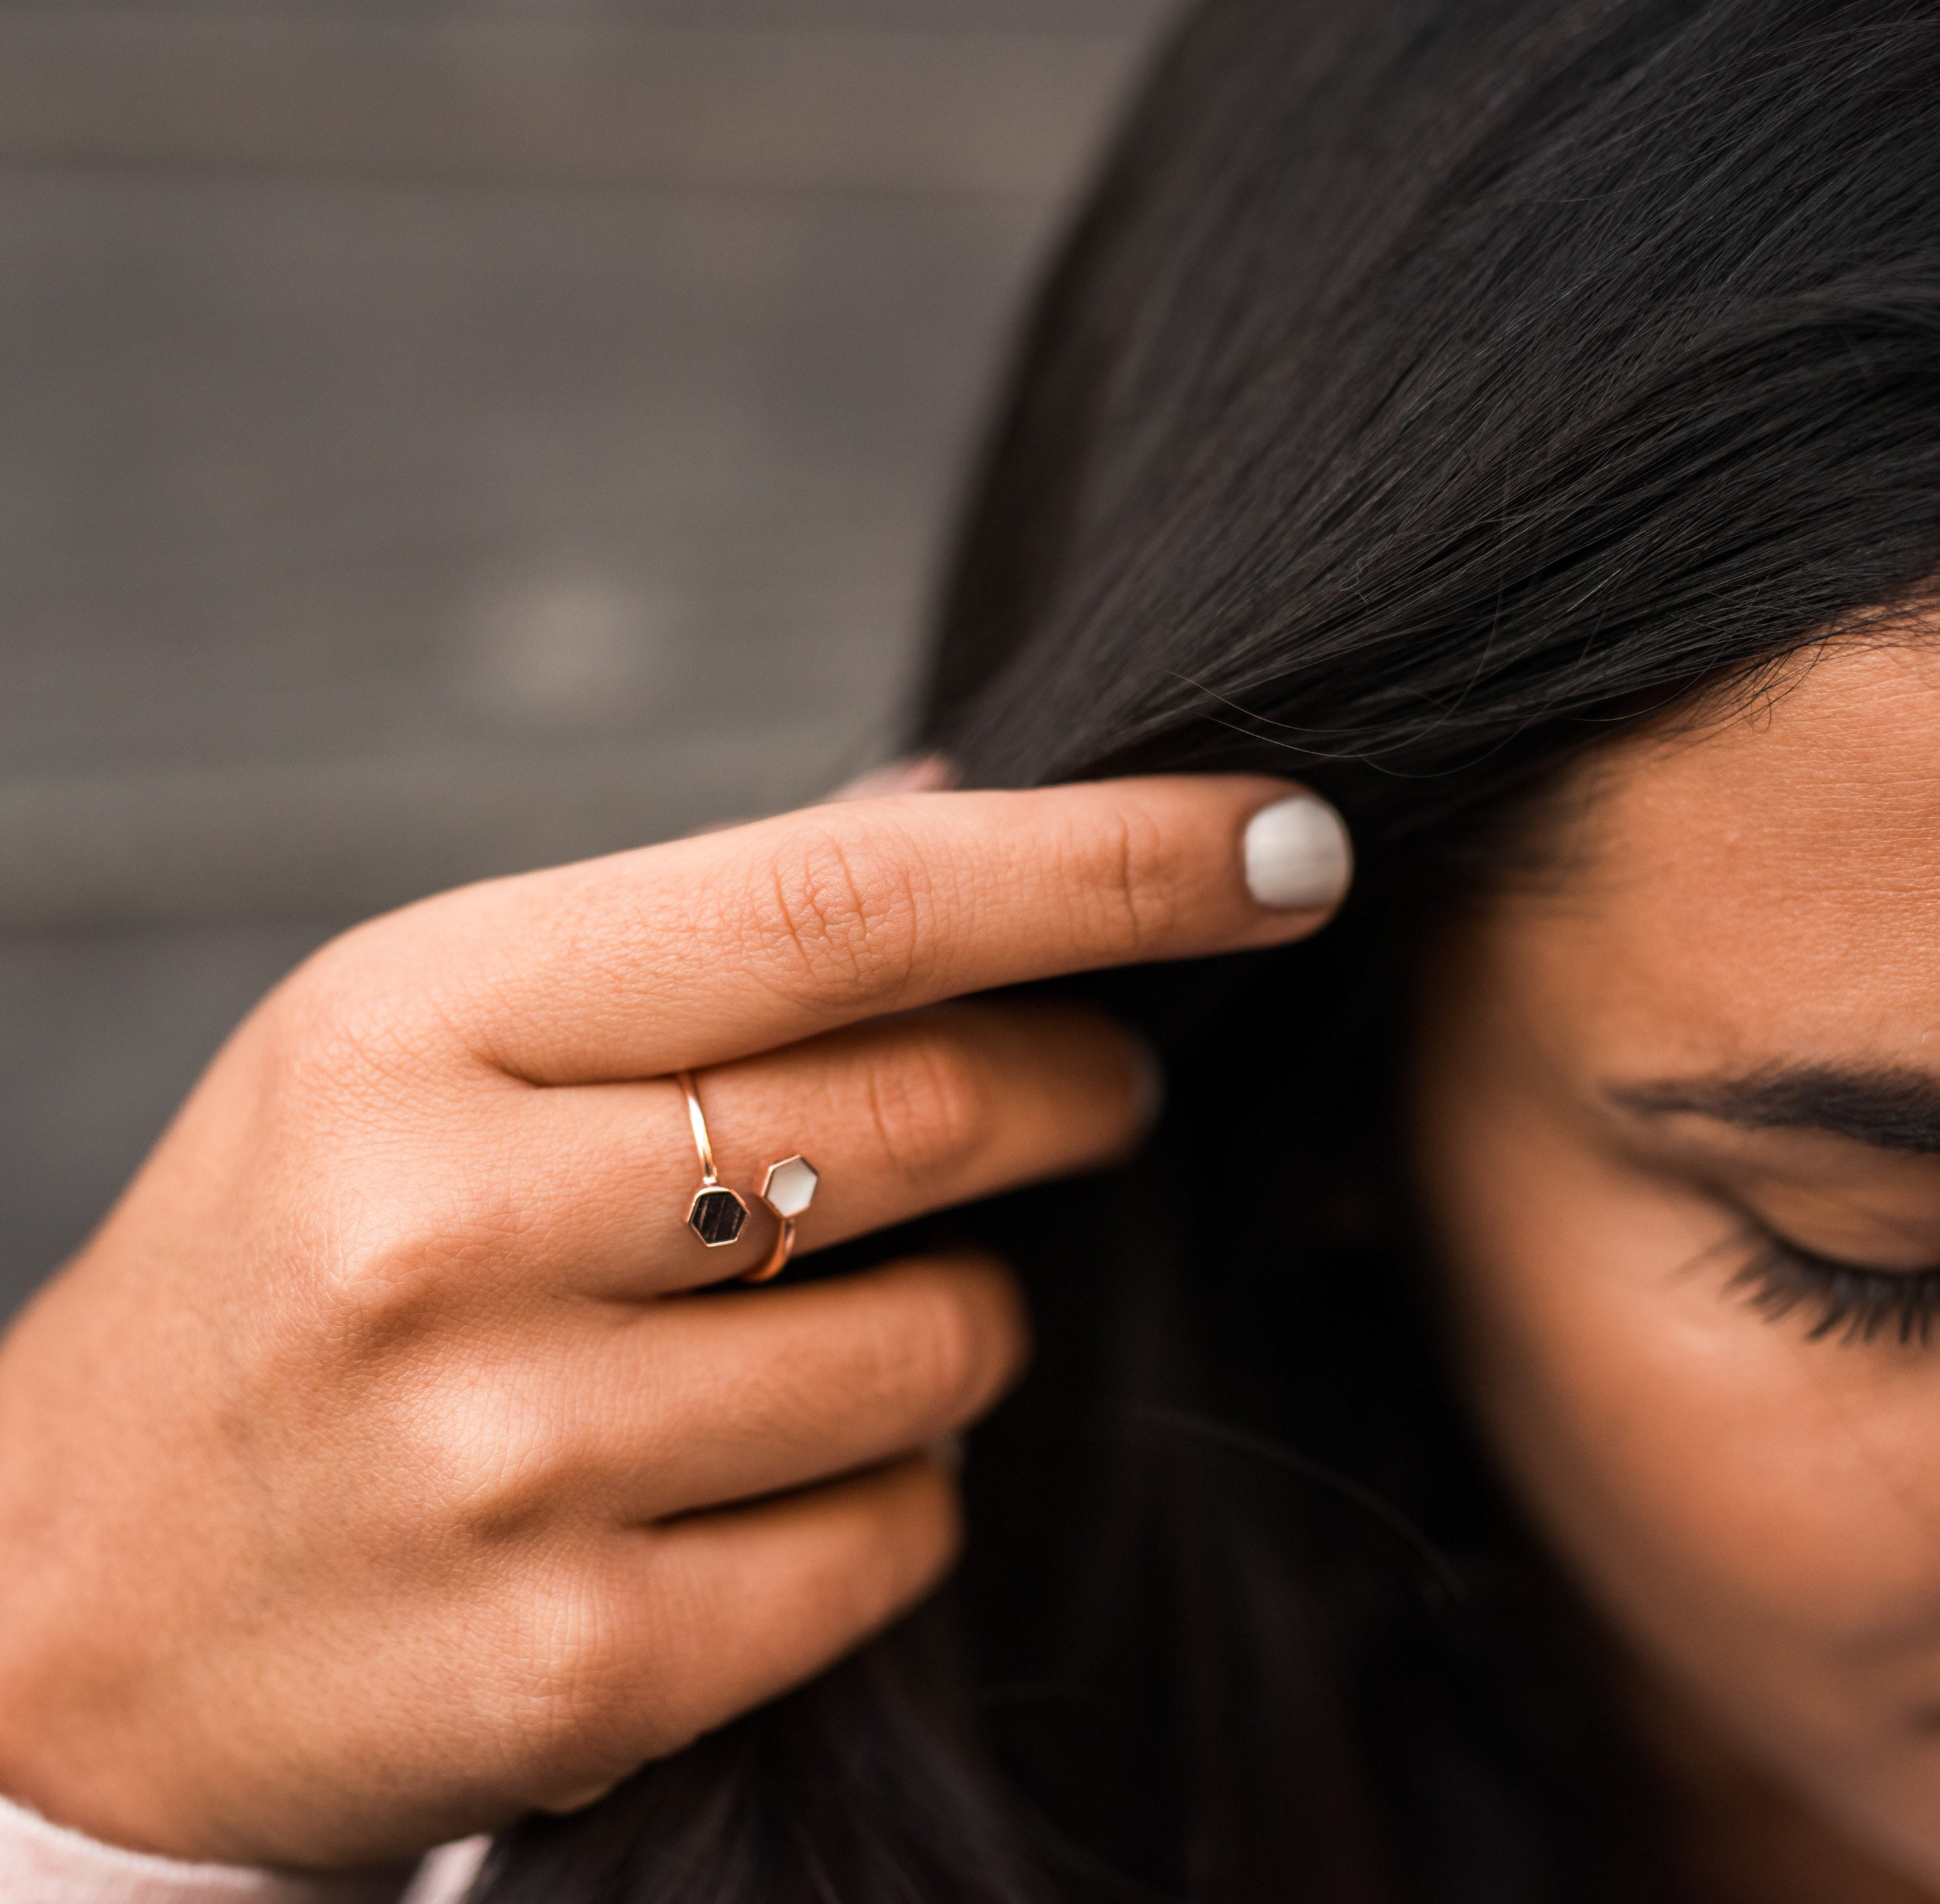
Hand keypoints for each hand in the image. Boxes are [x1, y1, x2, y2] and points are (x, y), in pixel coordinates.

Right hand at [0, 777, 1347, 1868]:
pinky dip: (900, 1488)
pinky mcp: (575, 1662)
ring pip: (946, 1349)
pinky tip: (775, 1467)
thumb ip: (699, 935)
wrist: (65, 1596)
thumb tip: (960, 810)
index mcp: (422, 1018)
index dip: (1102, 860)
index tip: (1285, 836)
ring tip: (846, 1304)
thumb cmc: (293, 1260)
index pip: (840, 901)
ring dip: (974, 1315)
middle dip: (1072, 1082)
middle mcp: (450, 1227)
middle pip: (925, 1117)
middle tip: (1097, 1078)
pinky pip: (896, 1536)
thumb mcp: (428, 1037)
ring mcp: (509, 1460)